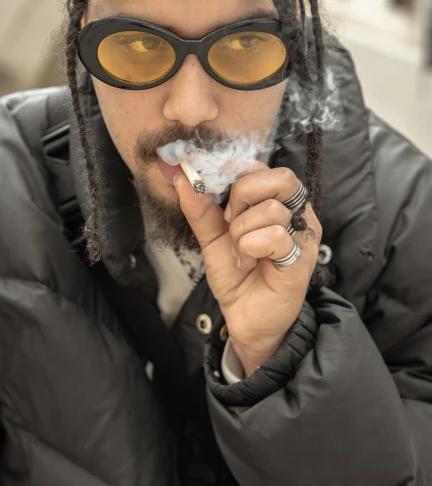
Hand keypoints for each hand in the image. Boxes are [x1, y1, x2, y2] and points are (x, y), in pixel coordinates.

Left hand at [174, 163, 321, 376]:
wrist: (244, 318)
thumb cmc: (237, 276)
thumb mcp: (212, 236)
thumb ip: (199, 207)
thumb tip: (182, 177)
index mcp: (279, 201)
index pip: (263, 166)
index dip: (235, 173)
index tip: (215, 194)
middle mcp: (298, 213)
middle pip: (279, 177)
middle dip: (242, 198)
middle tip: (230, 223)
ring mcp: (304, 236)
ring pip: (271, 210)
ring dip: (242, 233)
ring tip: (242, 252)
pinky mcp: (303, 259)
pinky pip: (276, 237)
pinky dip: (251, 249)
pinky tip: (250, 263)